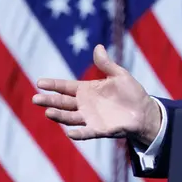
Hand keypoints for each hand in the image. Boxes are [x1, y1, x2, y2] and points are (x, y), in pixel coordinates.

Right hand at [32, 44, 161, 145]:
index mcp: (87, 90)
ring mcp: (90, 118)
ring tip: (48, 112)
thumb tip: (98, 47)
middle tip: (36, 98)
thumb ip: (106, 64)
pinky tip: (70, 133)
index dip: (53, 85)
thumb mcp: (119, 75)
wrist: (145, 111)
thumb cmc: (131, 92)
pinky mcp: (99, 130)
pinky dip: (78, 134)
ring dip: (59, 116)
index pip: (66, 87)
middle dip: (49, 101)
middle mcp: (84, 105)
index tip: (39, 82)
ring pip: (70, 117)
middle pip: (62, 103)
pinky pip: (87, 133)